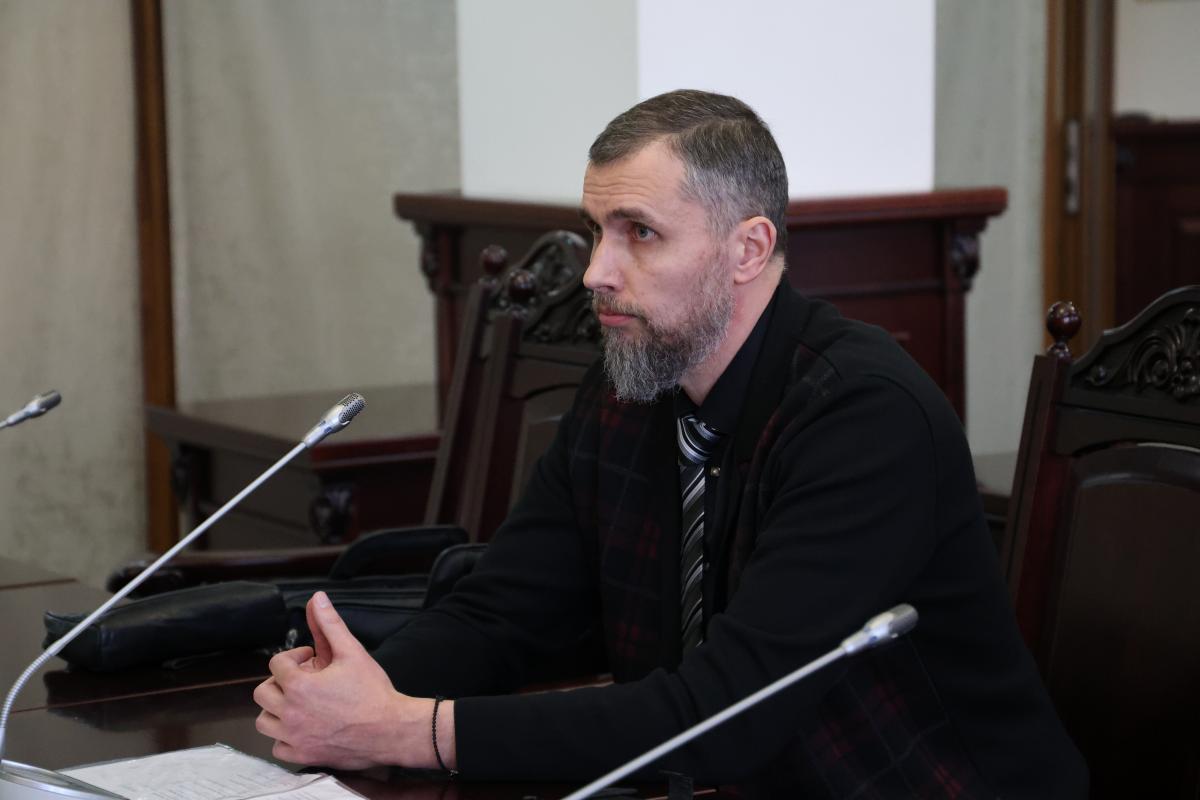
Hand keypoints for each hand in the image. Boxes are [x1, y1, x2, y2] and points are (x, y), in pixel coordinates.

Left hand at [253, 591, 451, 769]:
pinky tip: (304, 728)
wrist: (391, 729)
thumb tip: (318, 599)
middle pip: (262, 692)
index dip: (294, 657)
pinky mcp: (303, 756)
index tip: (311, 659)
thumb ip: (330, 624)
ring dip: (276, 710)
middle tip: (302, 681)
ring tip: (298, 704)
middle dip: (280, 682)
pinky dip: (285, 738)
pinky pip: (278, 747)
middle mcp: (290, 712)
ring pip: (264, 721)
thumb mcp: (352, 651)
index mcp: (298, 685)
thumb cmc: (373, 691)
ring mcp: (295, 737)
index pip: (276, 664)